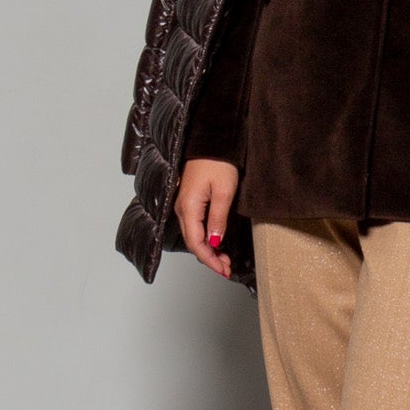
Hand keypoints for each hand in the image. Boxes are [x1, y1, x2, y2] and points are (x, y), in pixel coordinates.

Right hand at [175, 159, 240, 277]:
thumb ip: (218, 219)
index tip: (224, 270)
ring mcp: (184, 204)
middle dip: (209, 258)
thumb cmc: (218, 161)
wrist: (212, 139)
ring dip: (208, 249)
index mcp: (189, 208)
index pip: (196, 243)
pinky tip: (216, 242)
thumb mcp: (224, 192)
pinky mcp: (190, 200)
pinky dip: (205, 238)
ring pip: (193, 235)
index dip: (210, 260)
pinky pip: (195, 225)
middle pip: (193, 242)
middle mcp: (182, 208)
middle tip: (227, 268)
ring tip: (224, 259)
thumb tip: (214, 241)